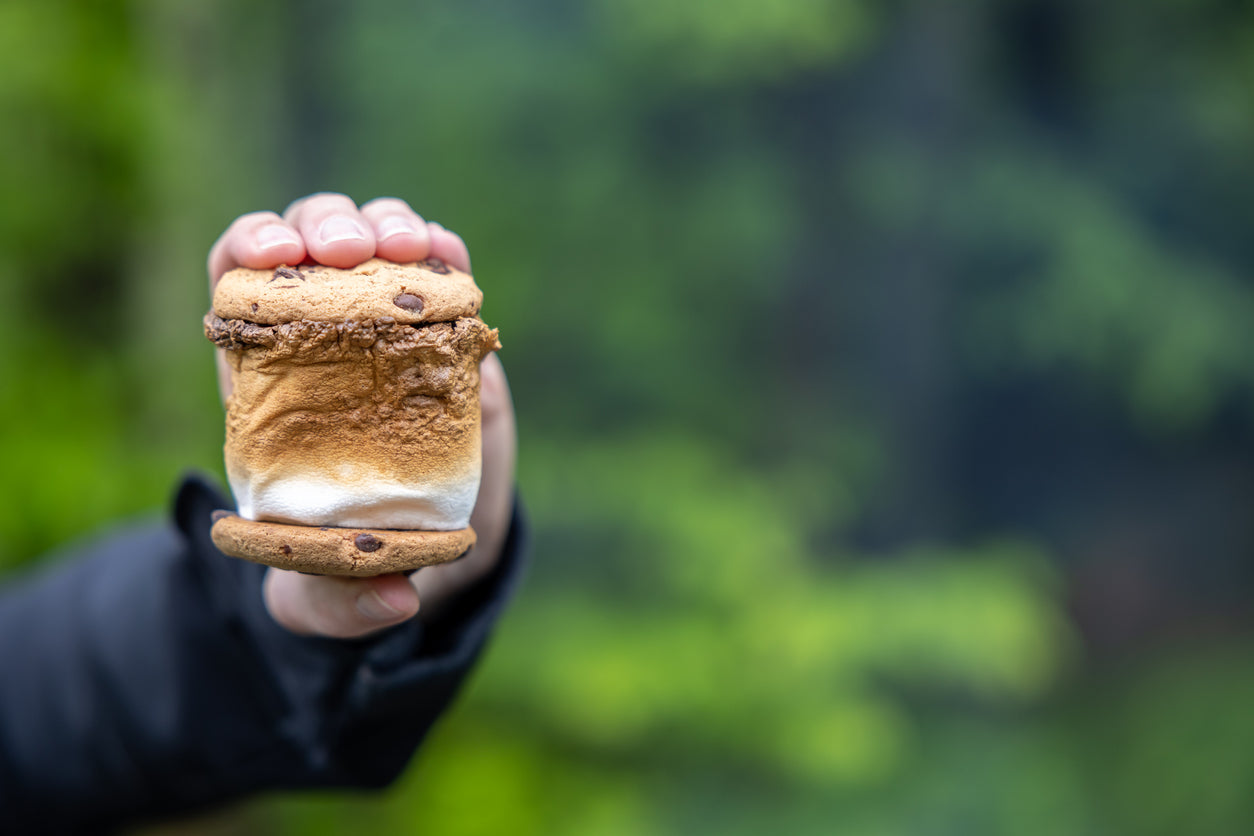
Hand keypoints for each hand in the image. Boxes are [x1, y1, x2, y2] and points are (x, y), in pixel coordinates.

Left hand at [207, 193, 515, 637]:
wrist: (427, 538)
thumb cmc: (357, 555)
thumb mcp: (332, 593)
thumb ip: (344, 601)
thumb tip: (398, 599)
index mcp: (272, 377)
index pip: (237, 281)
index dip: (247, 251)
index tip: (273, 256)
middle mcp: (327, 334)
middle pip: (304, 241)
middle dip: (321, 226)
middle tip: (347, 252)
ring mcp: (390, 324)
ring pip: (372, 239)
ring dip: (385, 226)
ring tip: (407, 250)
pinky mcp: (448, 329)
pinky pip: (440, 267)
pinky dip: (442, 250)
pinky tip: (448, 255)